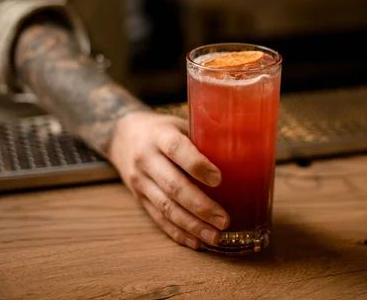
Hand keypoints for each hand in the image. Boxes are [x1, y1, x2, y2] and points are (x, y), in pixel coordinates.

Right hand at [108, 111, 229, 248]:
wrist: (122, 136)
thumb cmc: (162, 130)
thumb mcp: (179, 124)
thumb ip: (203, 138)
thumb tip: (244, 154)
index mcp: (159, 135)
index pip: (176, 149)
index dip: (197, 164)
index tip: (219, 179)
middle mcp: (146, 159)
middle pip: (173, 185)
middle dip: (200, 205)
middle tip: (224, 219)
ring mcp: (140, 181)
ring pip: (165, 207)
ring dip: (192, 225)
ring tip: (215, 236)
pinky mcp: (139, 198)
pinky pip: (158, 218)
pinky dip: (178, 232)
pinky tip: (196, 241)